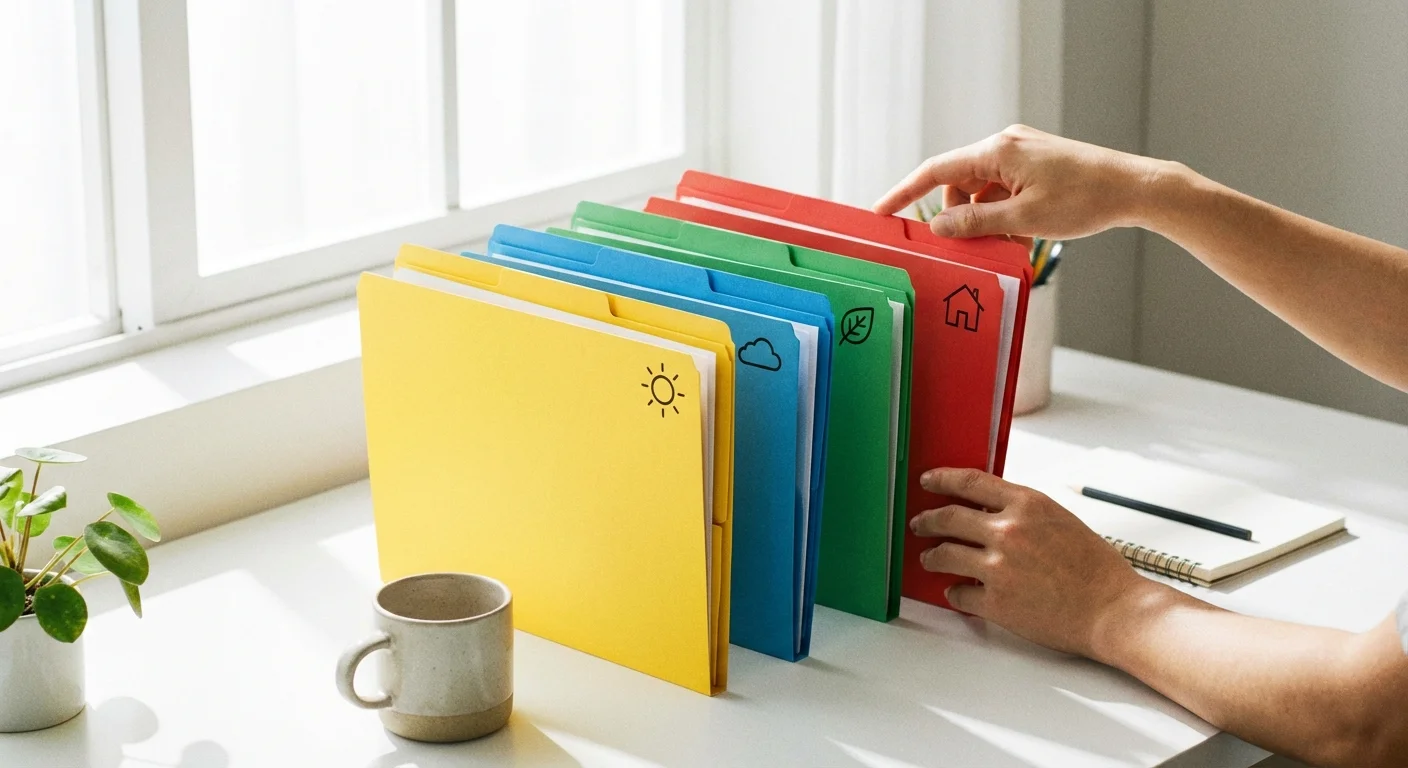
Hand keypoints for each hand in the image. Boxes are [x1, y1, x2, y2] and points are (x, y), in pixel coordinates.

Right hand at [873, 124, 1175, 240]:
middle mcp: (1006, 143)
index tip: (881, 212)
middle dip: (956, 215)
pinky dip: (1002, 212)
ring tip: (1006, 242)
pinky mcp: (1036, 162)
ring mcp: (1022, 151)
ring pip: (981, 189)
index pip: (936, 170)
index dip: (904, 193)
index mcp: (998, 150)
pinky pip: (1002, 188)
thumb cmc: (1085, 200)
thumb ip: (975, 223)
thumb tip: (938, 227)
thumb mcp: (1024, 219)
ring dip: (983, 218)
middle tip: (965, 247)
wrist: (1135, 189)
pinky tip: (1020, 234)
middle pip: (958, 181)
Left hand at [911, 467, 1154, 656]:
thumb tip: (989, 514)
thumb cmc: (1095, 568)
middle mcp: (1008, 532)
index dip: (943, 479)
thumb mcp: (1060, 521)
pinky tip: (957, 592)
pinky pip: (958, 594)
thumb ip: (1023, 514)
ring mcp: (998, 568)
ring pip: (944, 555)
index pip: (971, 482)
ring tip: (929, 559)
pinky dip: (955, 593)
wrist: (1113, 610)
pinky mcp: (996, 603)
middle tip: (919, 524)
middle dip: (927, 520)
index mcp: (1028, 505)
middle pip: (948, 517)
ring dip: (932, 557)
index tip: (928, 481)